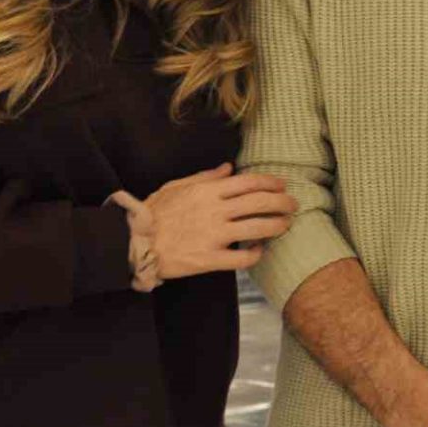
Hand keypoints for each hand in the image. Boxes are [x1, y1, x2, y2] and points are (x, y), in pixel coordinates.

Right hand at [145, 163, 297, 278]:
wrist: (134, 243)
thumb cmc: (153, 213)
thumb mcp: (176, 186)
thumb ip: (205, 177)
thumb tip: (228, 168)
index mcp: (208, 191)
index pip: (249, 182)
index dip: (270, 183)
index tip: (281, 185)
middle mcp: (215, 211)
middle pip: (260, 203)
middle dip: (282, 203)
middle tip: (293, 205)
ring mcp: (213, 236)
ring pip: (257, 228)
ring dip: (277, 225)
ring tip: (285, 225)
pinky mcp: (209, 259)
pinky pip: (241, 258)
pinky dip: (255, 254)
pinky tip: (259, 251)